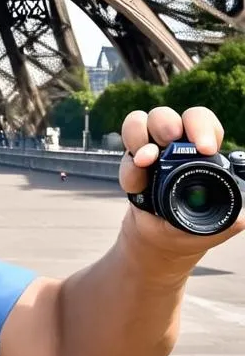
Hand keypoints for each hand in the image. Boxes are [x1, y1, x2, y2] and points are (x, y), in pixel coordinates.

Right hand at [120, 105, 244, 263]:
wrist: (159, 240)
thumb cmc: (191, 227)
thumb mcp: (217, 225)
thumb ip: (231, 215)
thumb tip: (242, 212)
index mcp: (200, 152)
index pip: (203, 122)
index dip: (203, 127)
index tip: (205, 149)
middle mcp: (172, 146)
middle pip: (167, 115)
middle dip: (166, 123)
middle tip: (169, 140)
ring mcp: (148, 152)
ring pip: (138, 122)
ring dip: (139, 135)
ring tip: (146, 158)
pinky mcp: (129, 165)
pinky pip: (124, 155)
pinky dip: (128, 167)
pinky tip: (136, 185)